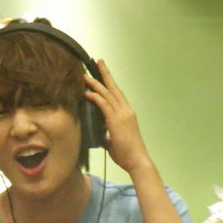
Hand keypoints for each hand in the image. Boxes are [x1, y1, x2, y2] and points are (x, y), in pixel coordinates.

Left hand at [84, 59, 154, 175]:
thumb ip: (108, 136)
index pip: (118, 94)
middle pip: (114, 88)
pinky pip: (103, 104)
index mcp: (127, 114)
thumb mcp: (115, 142)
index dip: (110, 83)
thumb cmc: (127, 154)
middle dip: (105, 74)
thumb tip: (103, 137)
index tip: (103, 74)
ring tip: (85, 75)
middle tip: (98, 62)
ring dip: (95, 83)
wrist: (137, 160)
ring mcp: (122, 114)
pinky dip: (94, 97)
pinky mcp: (116, 120)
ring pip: (107, 93)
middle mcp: (126, 110)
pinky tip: (86, 92)